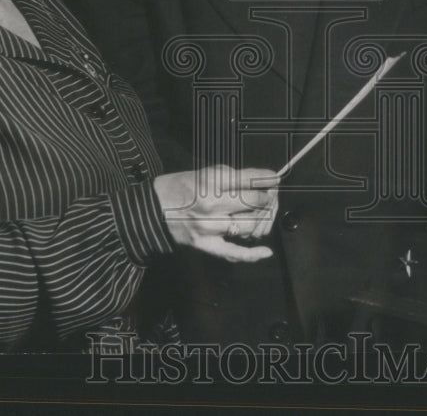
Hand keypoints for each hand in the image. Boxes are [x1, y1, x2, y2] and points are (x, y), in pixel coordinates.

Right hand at [153, 165, 279, 262]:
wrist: (151, 211)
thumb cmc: (178, 187)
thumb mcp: (204, 172)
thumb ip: (232, 176)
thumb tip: (258, 180)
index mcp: (211, 182)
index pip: (250, 180)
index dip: (267, 179)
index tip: (275, 178)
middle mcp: (212, 205)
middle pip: (253, 203)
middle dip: (266, 198)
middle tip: (268, 195)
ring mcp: (210, 227)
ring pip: (249, 226)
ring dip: (260, 219)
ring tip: (259, 213)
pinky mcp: (205, 245)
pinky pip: (234, 253)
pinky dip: (253, 255)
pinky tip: (266, 252)